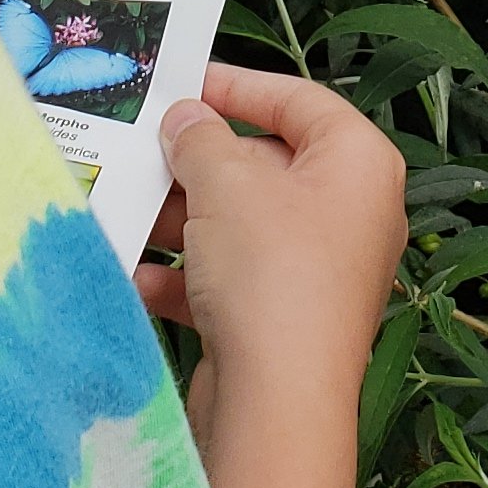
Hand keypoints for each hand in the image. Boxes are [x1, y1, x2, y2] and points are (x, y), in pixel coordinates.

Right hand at [135, 63, 404, 418]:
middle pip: (265, 166)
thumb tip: (185, 120)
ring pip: (241, 227)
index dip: (237, 86)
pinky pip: (231, 282)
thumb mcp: (224, 182)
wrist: (277, 404)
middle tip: (142, 151)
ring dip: (181, 221)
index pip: (299, 100)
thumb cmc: (270, 272)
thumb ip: (198, 138)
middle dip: (198, 163)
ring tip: (128, 210)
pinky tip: (141, 278)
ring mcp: (320, 273)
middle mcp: (352, 215)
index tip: (183, 83)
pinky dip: (186, 278)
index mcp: (359, 164)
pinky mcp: (286, 322)